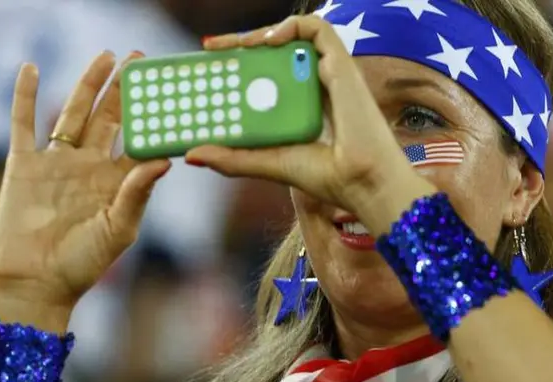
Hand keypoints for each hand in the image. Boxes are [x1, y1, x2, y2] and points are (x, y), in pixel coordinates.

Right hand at [0, 51, 170, 309]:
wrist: (37, 282)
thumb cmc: (85, 263)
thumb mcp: (120, 228)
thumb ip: (138, 193)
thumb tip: (165, 160)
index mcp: (117, 181)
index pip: (138, 139)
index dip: (151, 116)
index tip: (167, 90)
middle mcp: (89, 167)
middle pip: (109, 118)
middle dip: (123, 89)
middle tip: (138, 58)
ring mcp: (57, 163)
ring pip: (74, 113)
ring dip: (87, 84)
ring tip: (104, 57)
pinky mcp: (25, 165)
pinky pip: (23, 123)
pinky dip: (25, 96)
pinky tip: (32, 69)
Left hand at [186, 16, 429, 218]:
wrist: (361, 182)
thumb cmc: (327, 176)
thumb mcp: (267, 162)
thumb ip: (233, 158)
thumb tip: (191, 154)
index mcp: (298, 108)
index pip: (263, 78)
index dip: (236, 68)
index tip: (209, 68)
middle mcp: (312, 88)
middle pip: (272, 56)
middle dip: (239, 47)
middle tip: (211, 51)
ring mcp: (327, 75)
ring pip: (291, 38)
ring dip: (260, 35)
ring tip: (234, 47)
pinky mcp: (342, 65)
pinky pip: (317, 29)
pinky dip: (291, 27)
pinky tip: (267, 43)